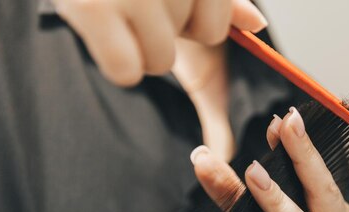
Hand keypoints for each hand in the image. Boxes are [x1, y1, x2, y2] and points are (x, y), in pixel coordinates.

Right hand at [53, 0, 266, 85]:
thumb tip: (256, 25)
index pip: (214, 26)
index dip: (194, 23)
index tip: (169, 5)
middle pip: (190, 42)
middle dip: (168, 31)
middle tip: (135, 5)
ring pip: (160, 60)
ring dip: (142, 49)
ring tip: (117, 15)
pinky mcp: (92, 8)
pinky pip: (127, 69)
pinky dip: (118, 65)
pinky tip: (106, 39)